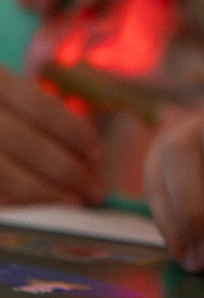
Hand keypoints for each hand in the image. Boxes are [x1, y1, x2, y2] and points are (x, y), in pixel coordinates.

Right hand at [0, 66, 103, 204]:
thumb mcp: (3, 91)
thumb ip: (32, 113)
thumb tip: (85, 152)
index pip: (41, 107)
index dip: (75, 134)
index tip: (99, 155)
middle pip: (27, 145)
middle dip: (68, 171)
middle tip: (96, 190)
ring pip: (5, 177)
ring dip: (43, 194)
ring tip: (72, 202)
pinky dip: (15, 202)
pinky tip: (35, 207)